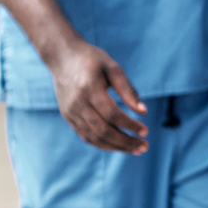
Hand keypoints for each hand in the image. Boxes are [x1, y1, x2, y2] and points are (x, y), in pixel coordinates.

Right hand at [50, 38, 148, 153]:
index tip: (145, 131)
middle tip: (144, 146)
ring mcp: (70, 112)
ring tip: (136, 149)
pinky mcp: (67, 117)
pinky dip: (103, 143)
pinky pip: (85, 136)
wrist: (62, 57)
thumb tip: (144, 111)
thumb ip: (128, 90)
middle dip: (125, 142)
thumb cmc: (92, 60)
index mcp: (89, 89)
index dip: (129, 125)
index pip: (111, 114)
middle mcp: (77, 104)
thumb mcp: (113, 68)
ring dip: (115, 147)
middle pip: (102, 131)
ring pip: (93, 137)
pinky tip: (119, 145)